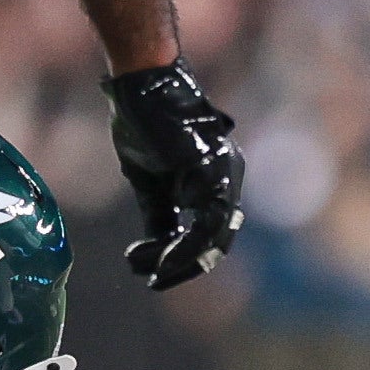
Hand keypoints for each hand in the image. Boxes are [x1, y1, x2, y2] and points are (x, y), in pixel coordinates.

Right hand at [103, 62, 244, 286]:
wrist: (140, 88)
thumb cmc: (144, 125)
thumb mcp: (149, 183)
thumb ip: (159, 216)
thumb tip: (151, 255)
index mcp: (215, 181)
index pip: (210, 233)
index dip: (185, 260)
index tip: (155, 277)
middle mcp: (228, 179)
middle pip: (218, 241)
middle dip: (186, 267)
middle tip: (155, 281)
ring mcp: (224, 174)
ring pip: (214, 236)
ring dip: (182, 261)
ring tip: (152, 272)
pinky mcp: (212, 170)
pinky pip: (204, 222)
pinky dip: (182, 245)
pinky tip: (158, 256)